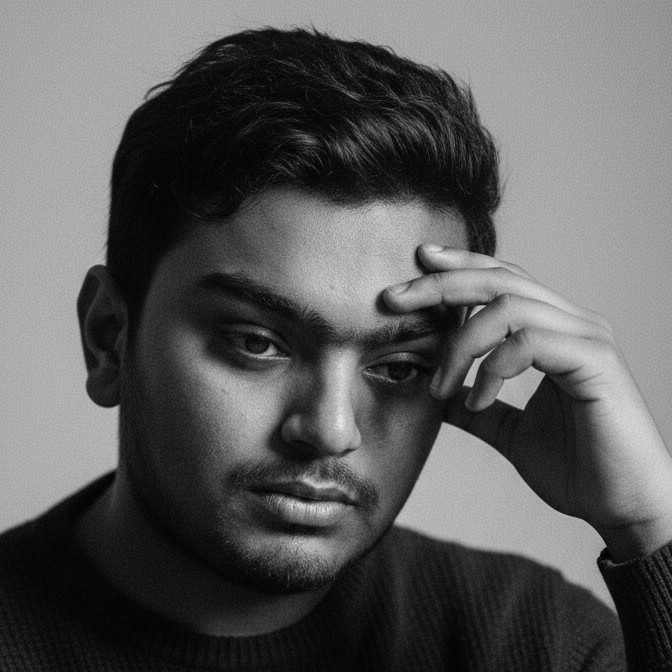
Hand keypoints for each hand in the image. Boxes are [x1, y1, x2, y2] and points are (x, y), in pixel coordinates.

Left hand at [384, 245, 671, 560]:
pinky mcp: (595, 361)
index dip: (458, 268)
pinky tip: (478, 400)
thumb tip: (440, 395)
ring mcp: (587, 338)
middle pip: (498, 279)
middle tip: (394, 296)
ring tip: (439, 385)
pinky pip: (527, 342)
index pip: (502, 280)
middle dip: (440, 283)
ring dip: (460, 343)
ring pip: (508, 306)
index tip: (417, 265)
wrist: (625, 509)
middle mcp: (573, 324)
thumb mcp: (509, 430)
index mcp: (555, 331)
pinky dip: (491, 367)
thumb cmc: (578, 469)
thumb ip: (477, 406)